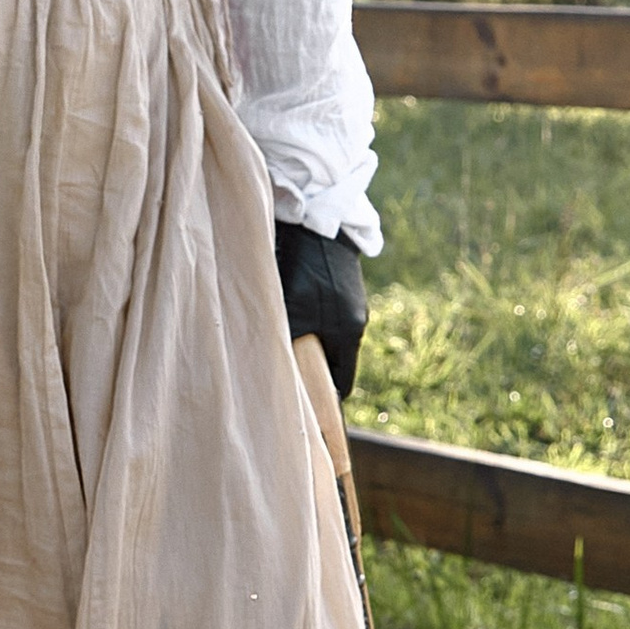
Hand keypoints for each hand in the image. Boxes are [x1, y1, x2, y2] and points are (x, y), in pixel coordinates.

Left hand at [276, 220, 366, 399]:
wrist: (319, 219)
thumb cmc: (304, 269)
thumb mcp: (290, 311)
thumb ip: (285, 344)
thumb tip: (274, 374)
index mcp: (349, 332)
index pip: (341, 380)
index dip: (324, 398)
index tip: (307, 409)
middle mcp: (355, 318)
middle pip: (333, 356)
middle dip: (311, 365)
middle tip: (283, 370)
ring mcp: (350, 298)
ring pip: (325, 331)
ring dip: (305, 336)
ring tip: (278, 334)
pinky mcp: (341, 280)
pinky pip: (323, 308)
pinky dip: (306, 313)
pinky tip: (285, 303)